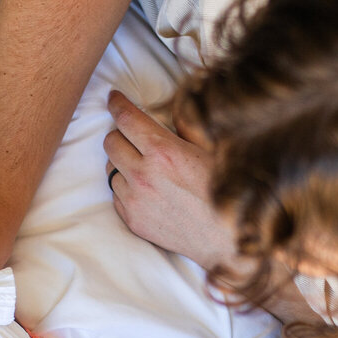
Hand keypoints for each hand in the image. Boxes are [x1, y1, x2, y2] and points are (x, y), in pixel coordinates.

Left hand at [104, 91, 238, 270]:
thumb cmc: (224, 191)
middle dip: (120, 133)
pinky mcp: (133, 220)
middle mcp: (143, 174)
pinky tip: (147, 189)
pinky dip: (126, 187)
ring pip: (111, 169)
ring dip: (123, 162)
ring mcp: (135, 200)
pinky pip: (117, 195)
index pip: (126, 118)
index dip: (117, 103)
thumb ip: (184, 129)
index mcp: (164, 151)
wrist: (226, 239)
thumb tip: (167, 116)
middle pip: (110, 141)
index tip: (114, 98)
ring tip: (145, 166)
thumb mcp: (210, 150)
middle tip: (134, 135)